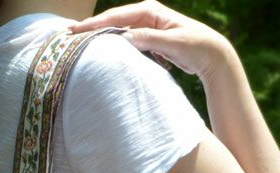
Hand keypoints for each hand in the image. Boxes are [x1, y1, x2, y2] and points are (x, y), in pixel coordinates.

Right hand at [69, 1, 231, 78]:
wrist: (211, 54)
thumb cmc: (195, 46)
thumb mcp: (172, 43)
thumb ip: (149, 40)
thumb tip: (124, 39)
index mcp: (150, 11)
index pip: (116, 17)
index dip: (95, 25)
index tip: (76, 32)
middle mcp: (145, 15)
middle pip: (112, 22)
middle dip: (91, 29)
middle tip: (68, 37)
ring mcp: (145, 28)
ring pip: (117, 32)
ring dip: (99, 39)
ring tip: (78, 46)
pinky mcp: (147, 40)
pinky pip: (125, 43)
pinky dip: (112, 47)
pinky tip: (99, 53)